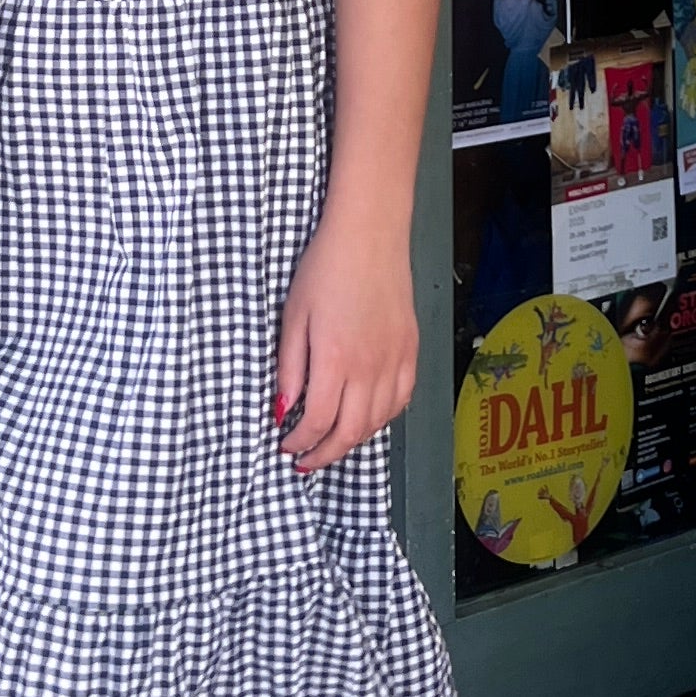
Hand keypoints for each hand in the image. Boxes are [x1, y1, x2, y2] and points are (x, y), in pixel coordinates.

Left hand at [273, 207, 418, 472]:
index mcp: (335, 360)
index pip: (319, 422)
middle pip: (351, 432)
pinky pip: (401, 399)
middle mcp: (370, 367)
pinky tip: (367, 417)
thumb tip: (284, 410)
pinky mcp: (411, 350)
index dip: (300, 442)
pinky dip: (382, 418)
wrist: (370, 235)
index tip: (285, 445)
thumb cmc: (324, 269)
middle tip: (305, 460)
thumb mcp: (293, 316)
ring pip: (378, 421)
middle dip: (325, 454)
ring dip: (352, 440)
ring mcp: (395, 360)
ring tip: (332, 442)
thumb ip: (290, 367)